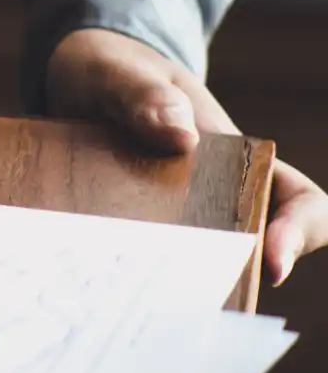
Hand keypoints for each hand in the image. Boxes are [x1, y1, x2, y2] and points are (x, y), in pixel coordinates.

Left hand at [47, 28, 327, 285]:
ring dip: (171, 286)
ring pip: (192, 271)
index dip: (300, 233)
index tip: (271, 262)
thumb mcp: (118, 72)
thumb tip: (180, 136)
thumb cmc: (113, 72)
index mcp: (235, 157)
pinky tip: (84, 279)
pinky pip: (137, 266)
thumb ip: (143, 94)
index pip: (300, 202)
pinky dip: (121, 277)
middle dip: (229, 281)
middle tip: (184, 300)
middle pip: (247, 255)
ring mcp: (171, 221)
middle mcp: (213, 197)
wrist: (73, 83)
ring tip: (130, 295)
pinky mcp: (128, 234)